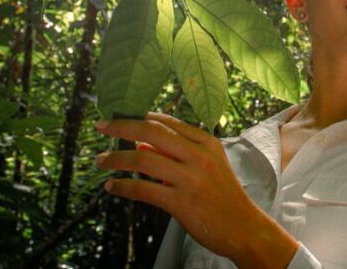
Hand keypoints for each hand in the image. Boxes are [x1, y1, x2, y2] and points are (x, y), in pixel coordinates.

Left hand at [95, 112, 297, 268]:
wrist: (245, 228)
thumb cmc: (223, 196)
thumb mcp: (208, 166)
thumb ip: (177, 153)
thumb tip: (140, 144)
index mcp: (207, 142)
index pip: (167, 122)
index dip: (139, 117)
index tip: (120, 118)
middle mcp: (199, 155)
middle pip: (152, 132)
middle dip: (121, 126)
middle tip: (101, 126)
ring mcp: (190, 178)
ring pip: (143, 160)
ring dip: (116, 159)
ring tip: (101, 161)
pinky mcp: (181, 202)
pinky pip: (144, 189)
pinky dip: (123, 186)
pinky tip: (112, 186)